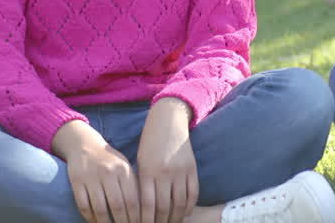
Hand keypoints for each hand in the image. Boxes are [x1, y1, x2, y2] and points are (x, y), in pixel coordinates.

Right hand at [53, 119, 139, 222]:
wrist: (85, 145)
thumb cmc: (110, 161)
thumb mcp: (124, 167)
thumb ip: (133, 185)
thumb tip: (143, 210)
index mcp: (124, 170)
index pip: (132, 200)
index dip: (135, 217)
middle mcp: (108, 172)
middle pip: (117, 206)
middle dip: (122, 222)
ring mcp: (91, 176)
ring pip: (99, 208)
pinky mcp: (76, 181)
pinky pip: (83, 205)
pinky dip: (89, 217)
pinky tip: (94, 221)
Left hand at [136, 97, 198, 222]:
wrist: (168, 121)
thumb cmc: (149, 143)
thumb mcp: (141, 162)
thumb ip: (143, 184)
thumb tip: (143, 209)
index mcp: (148, 171)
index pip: (147, 205)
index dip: (146, 220)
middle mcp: (165, 172)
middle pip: (164, 207)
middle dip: (160, 222)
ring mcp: (180, 171)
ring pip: (180, 203)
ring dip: (175, 218)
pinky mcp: (192, 168)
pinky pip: (193, 193)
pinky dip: (189, 207)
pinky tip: (184, 214)